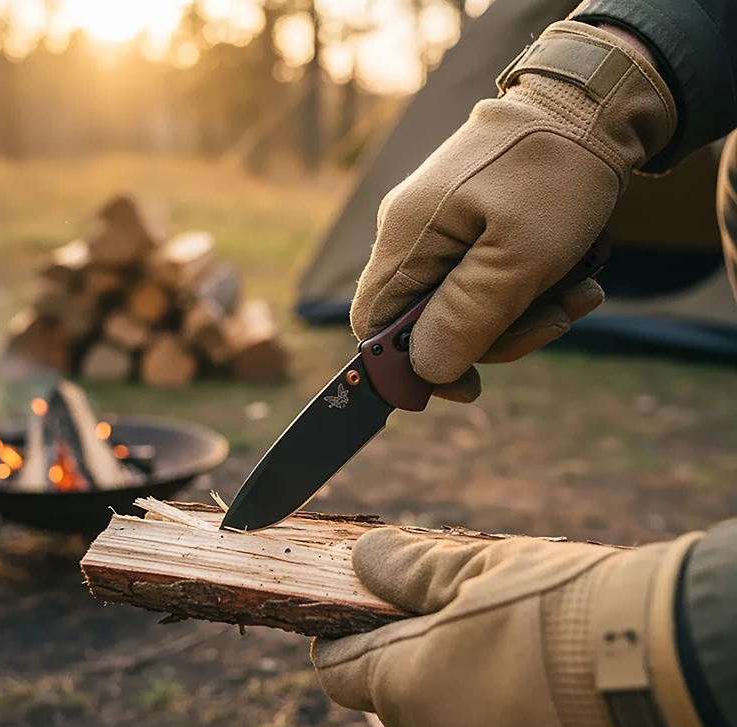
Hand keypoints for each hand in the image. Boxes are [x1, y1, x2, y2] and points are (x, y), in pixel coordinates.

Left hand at [312, 527, 709, 726]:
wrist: (669, 677)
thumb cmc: (565, 612)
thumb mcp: (482, 568)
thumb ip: (413, 569)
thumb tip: (368, 558)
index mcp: (411, 685)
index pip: (341, 671)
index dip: (339, 638)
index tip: (352, 614)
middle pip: (400, 695)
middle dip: (412, 653)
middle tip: (451, 608)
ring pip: (453, 722)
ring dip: (463, 682)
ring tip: (511, 640)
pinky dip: (506, 714)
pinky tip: (544, 681)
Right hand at [350, 21, 675, 402]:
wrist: (589, 104)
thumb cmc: (556, 174)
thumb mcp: (520, 256)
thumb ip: (466, 317)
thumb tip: (425, 371)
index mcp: (407, 237)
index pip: (374, 325)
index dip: (411, 367)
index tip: (470, 385)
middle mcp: (411, 234)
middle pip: (426, 323)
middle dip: (495, 336)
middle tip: (556, 320)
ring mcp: (439, 230)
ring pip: (463, 307)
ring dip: (525, 314)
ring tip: (580, 292)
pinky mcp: (468, 227)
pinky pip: (485, 280)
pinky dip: (529, 290)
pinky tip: (573, 277)